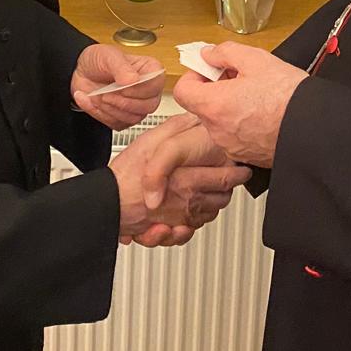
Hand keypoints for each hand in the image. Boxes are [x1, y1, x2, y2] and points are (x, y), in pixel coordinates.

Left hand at [72, 44, 163, 129]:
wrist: (80, 73)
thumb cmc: (98, 61)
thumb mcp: (108, 56)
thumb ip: (121, 66)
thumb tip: (133, 79)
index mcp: (150, 70)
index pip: (157, 84)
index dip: (139, 89)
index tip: (122, 86)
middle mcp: (147, 90)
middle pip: (149, 105)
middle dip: (124, 102)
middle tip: (106, 94)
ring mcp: (137, 105)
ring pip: (134, 117)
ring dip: (111, 109)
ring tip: (98, 96)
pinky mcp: (124, 118)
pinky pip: (119, 124)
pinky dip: (102, 114)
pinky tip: (94, 102)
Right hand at [109, 113, 249, 246]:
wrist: (108, 204)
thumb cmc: (126, 175)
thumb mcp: (151, 141)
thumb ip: (175, 130)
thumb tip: (194, 118)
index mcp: (188, 180)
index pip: (226, 178)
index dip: (238, 173)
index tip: (242, 168)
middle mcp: (189, 202)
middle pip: (222, 198)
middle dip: (228, 189)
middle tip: (231, 180)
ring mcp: (181, 219)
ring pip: (209, 215)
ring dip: (212, 205)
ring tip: (210, 194)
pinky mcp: (171, 231)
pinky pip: (191, 230)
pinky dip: (194, 223)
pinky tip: (190, 213)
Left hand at [169, 42, 305, 167]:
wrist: (315, 128)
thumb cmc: (289, 96)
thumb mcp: (256, 59)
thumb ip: (225, 52)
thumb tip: (209, 54)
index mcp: (214, 105)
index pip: (183, 90)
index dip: (194, 75)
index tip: (209, 69)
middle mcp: (217, 130)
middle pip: (202, 105)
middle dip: (215, 89)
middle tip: (240, 78)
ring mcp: (231, 146)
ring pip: (219, 121)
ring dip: (229, 106)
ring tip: (256, 96)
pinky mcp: (246, 155)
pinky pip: (234, 135)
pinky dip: (241, 123)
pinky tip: (262, 113)